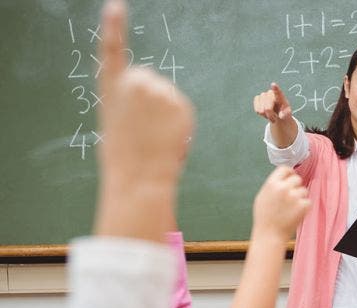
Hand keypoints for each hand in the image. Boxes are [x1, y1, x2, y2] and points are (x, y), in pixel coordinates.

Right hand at [97, 0, 192, 186]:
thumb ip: (129, 103)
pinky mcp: (181, 104)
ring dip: (164, 110)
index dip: (115, 26)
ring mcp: (160, 91)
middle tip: (143, 128)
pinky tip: (167, 135)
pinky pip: (180, 107)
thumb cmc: (124, 156)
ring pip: (166, 94)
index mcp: (111, 87)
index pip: (112, 49)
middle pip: (148, 79)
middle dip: (148, 98)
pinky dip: (178, 119)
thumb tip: (149, 101)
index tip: (116, 5)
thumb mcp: (116, 122)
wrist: (139, 176)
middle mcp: (135, 83)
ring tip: (154, 135)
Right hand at [252, 166, 310, 240]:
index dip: (289, 173)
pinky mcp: (303, 206)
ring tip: (291, 208)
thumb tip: (283, 177)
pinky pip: (308, 201)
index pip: (285, 169)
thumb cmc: (264, 217)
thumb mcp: (262, 196)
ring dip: (300, 197)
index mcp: (271, 184)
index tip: (291, 177)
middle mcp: (283, 188)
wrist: (269, 235)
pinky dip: (304, 207)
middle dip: (295, 186)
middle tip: (291, 197)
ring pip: (304, 190)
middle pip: (297, 178)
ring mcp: (294, 197)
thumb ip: (273, 185)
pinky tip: (295, 214)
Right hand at [253, 83, 293, 123]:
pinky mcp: (257, 98)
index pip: (278, 92)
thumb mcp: (287, 114)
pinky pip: (257, 109)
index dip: (275, 89)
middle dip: (270, 115)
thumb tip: (281, 115)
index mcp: (280, 97)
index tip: (273, 85)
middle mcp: (271, 93)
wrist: (277, 112)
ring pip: (261, 109)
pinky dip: (261, 113)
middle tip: (275, 118)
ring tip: (271, 114)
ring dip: (266, 115)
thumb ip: (285, 114)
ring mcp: (263, 95)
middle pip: (267, 108)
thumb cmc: (283, 112)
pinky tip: (265, 112)